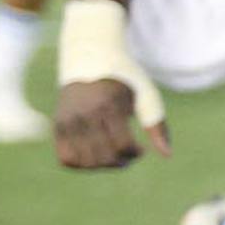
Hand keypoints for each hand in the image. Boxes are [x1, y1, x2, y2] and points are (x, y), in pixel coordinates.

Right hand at [55, 0, 168, 167]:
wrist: (90, 58)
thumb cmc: (125, 79)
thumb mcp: (145, 95)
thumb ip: (156, 124)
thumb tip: (167, 155)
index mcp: (109, 104)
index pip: (122, 145)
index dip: (134, 154)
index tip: (140, 149)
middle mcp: (85, 113)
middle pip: (103, 157)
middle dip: (121, 163)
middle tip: (127, 155)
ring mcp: (68, 120)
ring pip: (84, 162)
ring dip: (102, 166)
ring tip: (112, 155)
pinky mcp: (57, 126)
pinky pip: (66, 159)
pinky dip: (81, 165)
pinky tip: (94, 155)